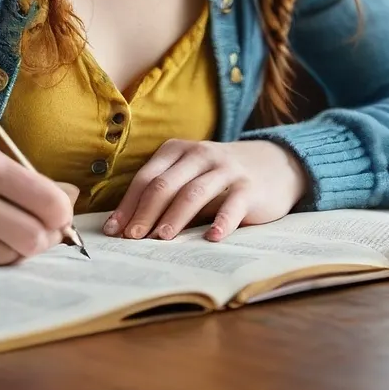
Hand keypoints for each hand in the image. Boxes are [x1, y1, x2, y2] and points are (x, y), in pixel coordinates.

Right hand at [0, 145, 78, 268]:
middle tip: (34, 232)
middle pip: (36, 235)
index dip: (62, 215)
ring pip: (15, 255)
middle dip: (43, 238)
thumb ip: (32, 183)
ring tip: (0, 234)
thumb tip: (73, 197)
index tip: (58, 217)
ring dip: (17, 250)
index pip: (48, 199)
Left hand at [102, 139, 308, 242]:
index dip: (128, 205)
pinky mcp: (249, 186)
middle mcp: (200, 154)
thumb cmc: (220, 177)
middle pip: (165, 185)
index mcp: (178, 150)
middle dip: (145, 213)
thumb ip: (166, 194)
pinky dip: (221, 222)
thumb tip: (128, 227)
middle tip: (132, 239)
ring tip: (162, 239)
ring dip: (175, 217)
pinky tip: (211, 238)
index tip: (114, 231)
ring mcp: (226, 169)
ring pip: (193, 193)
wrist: (275, 163)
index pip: (146, 178)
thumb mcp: (190, 175)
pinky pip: (232, 204)